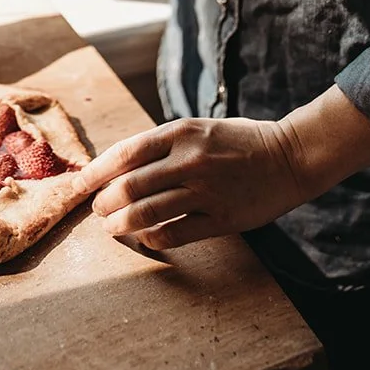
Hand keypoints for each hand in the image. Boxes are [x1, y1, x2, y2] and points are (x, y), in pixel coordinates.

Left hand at [77, 115, 310, 249]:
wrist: (288, 157)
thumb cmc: (237, 141)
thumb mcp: (196, 129)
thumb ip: (161, 146)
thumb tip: (118, 167)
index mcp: (180, 133)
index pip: (125, 153)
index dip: (97, 171)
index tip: (81, 184)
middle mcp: (190, 160)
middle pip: (131, 186)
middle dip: (105, 202)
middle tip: (97, 210)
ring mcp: (206, 191)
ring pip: (148, 213)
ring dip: (122, 224)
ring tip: (111, 228)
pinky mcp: (222, 218)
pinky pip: (176, 233)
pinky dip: (153, 239)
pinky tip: (145, 239)